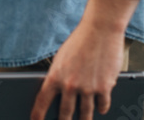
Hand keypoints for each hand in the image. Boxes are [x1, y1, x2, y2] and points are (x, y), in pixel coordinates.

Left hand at [30, 0, 138, 119]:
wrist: (99, 31)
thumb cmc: (78, 41)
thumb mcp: (61, 58)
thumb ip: (60, 75)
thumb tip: (60, 91)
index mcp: (55, 76)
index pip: (42, 100)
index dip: (38, 114)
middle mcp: (70, 85)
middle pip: (65, 112)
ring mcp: (88, 88)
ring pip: (85, 112)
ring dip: (84, 119)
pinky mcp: (105, 87)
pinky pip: (102, 104)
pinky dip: (101, 108)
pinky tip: (100, 110)